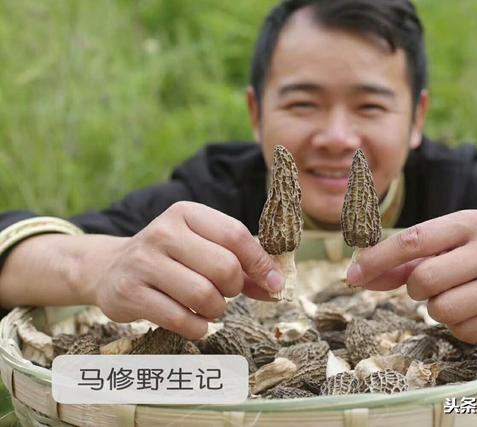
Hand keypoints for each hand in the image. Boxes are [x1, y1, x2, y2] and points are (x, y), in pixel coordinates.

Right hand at [84, 202, 282, 338]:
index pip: (235, 235)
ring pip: (203, 295)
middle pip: (224, 267)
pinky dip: (198, 327)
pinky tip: (195, 322)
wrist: (112, 270)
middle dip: (234, 288)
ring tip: (209, 307)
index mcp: (187, 214)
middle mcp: (163, 232)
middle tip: (225, 293)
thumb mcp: (204, 249)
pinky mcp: (130, 293)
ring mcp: (143, 262)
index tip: (274, 284)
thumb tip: (277, 286)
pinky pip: (181, 319)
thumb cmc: (173, 260)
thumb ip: (242, 264)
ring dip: (217, 310)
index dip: (261, 263)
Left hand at [346, 210, 476, 342]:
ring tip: (457, 296)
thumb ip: (399, 260)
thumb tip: (356, 275)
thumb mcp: (442, 246)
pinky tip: (476, 310)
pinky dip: (458, 326)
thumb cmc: (472, 256)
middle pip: (423, 280)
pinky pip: (462, 332)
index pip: (413, 240)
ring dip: (437, 308)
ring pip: (440, 310)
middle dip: (416, 288)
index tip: (352, 275)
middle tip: (432, 284)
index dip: (377, 259)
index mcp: (472, 222)